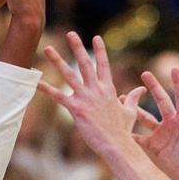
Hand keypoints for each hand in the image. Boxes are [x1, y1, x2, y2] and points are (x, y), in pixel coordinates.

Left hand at [38, 31, 144, 152]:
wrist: (117, 145)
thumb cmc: (123, 130)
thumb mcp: (130, 111)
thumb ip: (134, 97)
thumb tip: (142, 88)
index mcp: (109, 89)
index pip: (103, 65)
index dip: (100, 51)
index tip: (95, 37)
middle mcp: (96, 90)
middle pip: (85, 64)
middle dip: (78, 47)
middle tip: (71, 34)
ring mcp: (86, 98)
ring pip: (69, 75)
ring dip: (57, 61)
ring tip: (48, 49)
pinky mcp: (77, 109)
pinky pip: (58, 97)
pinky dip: (47, 88)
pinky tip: (36, 81)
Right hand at [132, 66, 178, 179]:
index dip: (178, 83)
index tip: (174, 68)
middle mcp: (171, 124)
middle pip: (161, 101)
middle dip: (153, 87)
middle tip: (144, 74)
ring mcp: (161, 134)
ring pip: (145, 117)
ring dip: (135, 108)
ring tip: (123, 97)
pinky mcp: (153, 146)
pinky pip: (138, 137)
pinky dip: (128, 132)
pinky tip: (117, 124)